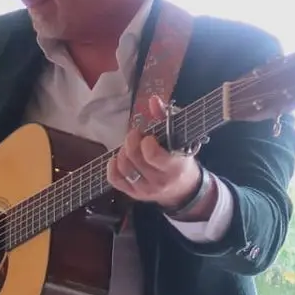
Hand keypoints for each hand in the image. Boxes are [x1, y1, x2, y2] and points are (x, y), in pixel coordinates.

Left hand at [109, 95, 211, 215]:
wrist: (183, 188)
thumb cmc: (180, 158)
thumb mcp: (179, 137)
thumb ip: (165, 118)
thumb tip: (153, 100)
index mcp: (174, 166)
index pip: (153, 156)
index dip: (145, 142)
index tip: (147, 136)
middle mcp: (159, 181)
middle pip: (134, 160)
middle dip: (131, 142)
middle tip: (134, 134)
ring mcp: (145, 190)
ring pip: (124, 169)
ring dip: (122, 153)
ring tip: (128, 146)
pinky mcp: (134, 195)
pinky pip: (116, 181)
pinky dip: (112, 167)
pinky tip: (117, 158)